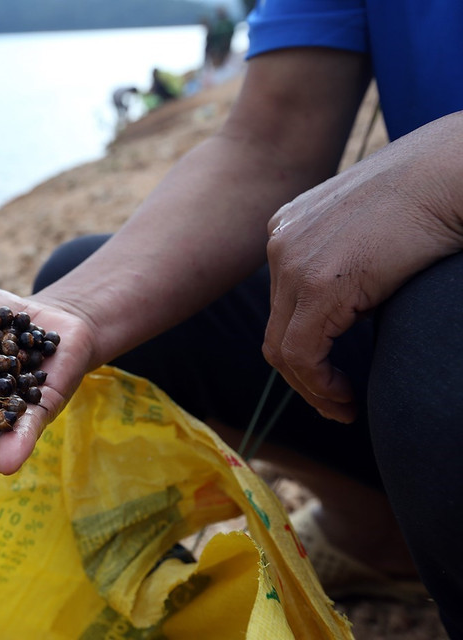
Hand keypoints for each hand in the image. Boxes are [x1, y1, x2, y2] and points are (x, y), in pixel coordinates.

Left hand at [263, 114, 462, 421]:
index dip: (304, 347)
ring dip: (311, 389)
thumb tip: (357, 304)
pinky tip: (348, 397)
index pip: (282, 304)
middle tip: (337, 403)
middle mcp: (281, 242)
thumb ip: (352, 263)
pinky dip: (320, 385)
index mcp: (290, 227)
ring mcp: (293, 262)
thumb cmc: (433, 195)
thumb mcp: (374, 231)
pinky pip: (301, 354)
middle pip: (277, 328)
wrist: (454, 170)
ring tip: (343, 408)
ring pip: (283, 348)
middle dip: (304, 375)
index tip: (332, 376)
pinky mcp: (318, 285)